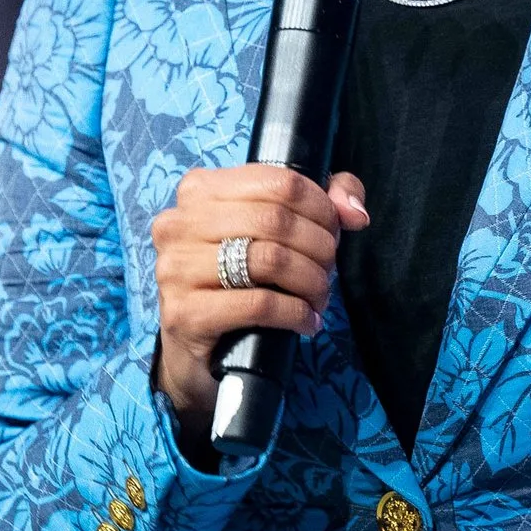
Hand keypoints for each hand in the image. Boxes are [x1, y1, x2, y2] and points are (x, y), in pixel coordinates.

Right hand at [150, 163, 369, 451]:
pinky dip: (295, 313)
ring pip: (269, 260)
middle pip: (276, 220)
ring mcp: (175, 268)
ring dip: (310, 281)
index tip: (334, 232)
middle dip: (318, 247)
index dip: (321, 207)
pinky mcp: (184, 314)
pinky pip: (259, 304)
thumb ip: (323, 202)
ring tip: (320, 296)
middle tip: (329, 269)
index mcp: (199, 189)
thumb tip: (355, 213)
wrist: (193, 348)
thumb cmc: (237, 278)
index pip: (279, 181)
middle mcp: (179, 223)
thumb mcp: (273, 230)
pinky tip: (306, 321)